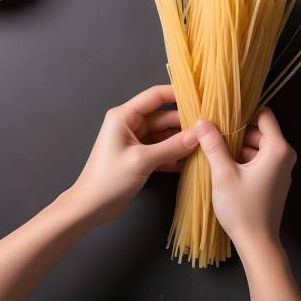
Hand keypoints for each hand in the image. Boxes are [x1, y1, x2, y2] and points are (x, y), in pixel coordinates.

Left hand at [66, 85, 198, 223]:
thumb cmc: (109, 180)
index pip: (155, 96)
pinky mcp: (140, 156)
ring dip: (182, 139)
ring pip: (165, 134)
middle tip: (209, 128)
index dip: (177, 94)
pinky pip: (162, 149)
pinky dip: (174, 153)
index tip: (200, 97)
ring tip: (205, 143)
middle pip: (164, 116)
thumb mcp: (142, 161)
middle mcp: (130, 124)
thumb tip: (198, 135)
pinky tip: (192, 160)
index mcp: (124, 116)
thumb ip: (172, 147)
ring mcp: (135, 140)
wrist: (90, 207)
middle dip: (185, 122)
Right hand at [195, 107, 295, 251]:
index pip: (264, 115)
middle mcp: (284, 156)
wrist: (257, 243)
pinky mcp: (274, 180)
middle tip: (212, 130)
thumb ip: (213, 145)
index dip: (243, 111)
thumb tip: (202, 121)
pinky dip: (243, 158)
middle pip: (260, 131)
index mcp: (277, 149)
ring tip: (214, 146)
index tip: (223, 112)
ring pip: (257, 146)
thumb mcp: (223, 174)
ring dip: (237, 145)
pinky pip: (259, 160)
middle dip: (237, 130)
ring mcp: (280, 169)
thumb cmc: (242, 208)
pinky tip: (223, 163)